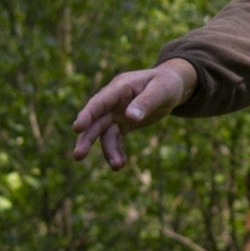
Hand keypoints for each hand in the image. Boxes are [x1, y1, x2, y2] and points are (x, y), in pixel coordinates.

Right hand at [71, 59, 195, 169]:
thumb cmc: (166, 83)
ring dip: (108, 151)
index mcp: (120, 88)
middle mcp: (113, 102)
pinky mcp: (123, 124)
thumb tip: (130, 117)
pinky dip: (117, 152)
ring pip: (105, 134)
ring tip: (117, 167)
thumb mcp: (161, 90)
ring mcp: (116, 114)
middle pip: (96, 121)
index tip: (77, 128)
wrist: (171, 87)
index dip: (87, 115)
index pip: (100, 102)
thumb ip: (146, 102)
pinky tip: (121, 164)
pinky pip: (116, 140)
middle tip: (77, 156)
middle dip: (87, 138)